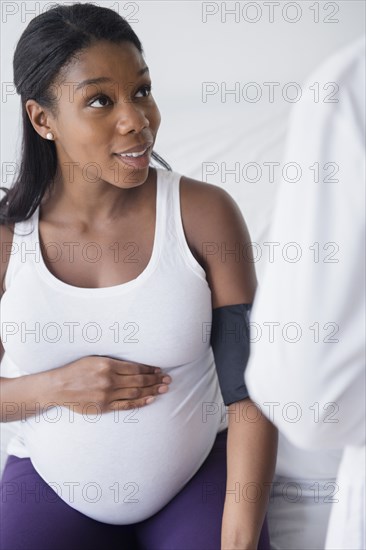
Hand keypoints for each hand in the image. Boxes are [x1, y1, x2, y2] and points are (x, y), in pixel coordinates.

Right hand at [51, 356, 170, 414]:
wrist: (58, 387)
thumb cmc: (76, 371)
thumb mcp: (94, 360)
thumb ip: (113, 363)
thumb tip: (135, 366)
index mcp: (107, 365)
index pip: (135, 368)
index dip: (149, 369)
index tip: (159, 370)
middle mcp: (109, 380)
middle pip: (139, 380)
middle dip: (155, 380)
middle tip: (168, 379)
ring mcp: (107, 395)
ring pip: (135, 393)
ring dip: (152, 391)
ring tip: (163, 389)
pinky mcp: (104, 407)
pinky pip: (126, 405)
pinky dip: (140, 402)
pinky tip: (150, 400)